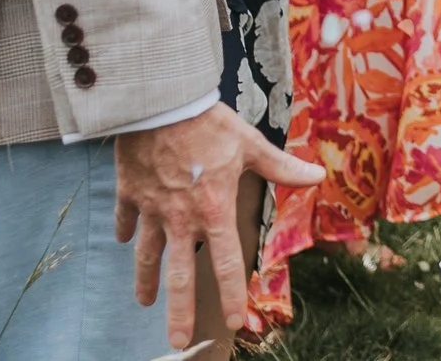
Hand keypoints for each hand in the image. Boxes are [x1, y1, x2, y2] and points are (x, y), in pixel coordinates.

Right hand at [114, 103, 323, 349]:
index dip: (232, 294)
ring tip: (145, 303)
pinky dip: (124, 231)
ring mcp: (152, 209)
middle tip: (177, 342)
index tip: (233, 322)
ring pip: (147, 255)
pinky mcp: (129, 194)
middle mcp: (182, 219)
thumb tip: (318, 177)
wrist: (159, 104)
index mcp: (215, 210)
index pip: (227, 263)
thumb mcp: (250, 144)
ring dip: (145, 281)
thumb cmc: (209, 122)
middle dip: (179, 312)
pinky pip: (126, 220)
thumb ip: (281, 167)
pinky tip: (122, 242)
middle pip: (180, 276)